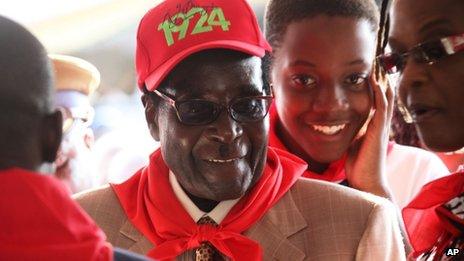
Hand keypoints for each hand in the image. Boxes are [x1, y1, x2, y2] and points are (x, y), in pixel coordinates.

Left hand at [345, 74, 393, 197]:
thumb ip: (349, 134)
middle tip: (373, 62)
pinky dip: (379, 93)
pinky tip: (375, 81)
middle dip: (378, 79)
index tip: (364, 72)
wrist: (366, 183)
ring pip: (385, 98)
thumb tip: (334, 127)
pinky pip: (381, 107)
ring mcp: (381, 126)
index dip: (372, 87)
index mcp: (372, 126)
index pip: (375, 101)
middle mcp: (379, 124)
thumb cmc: (358, 167)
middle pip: (383, 96)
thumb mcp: (351, 145)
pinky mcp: (379, 130)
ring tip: (376, 65)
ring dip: (380, 81)